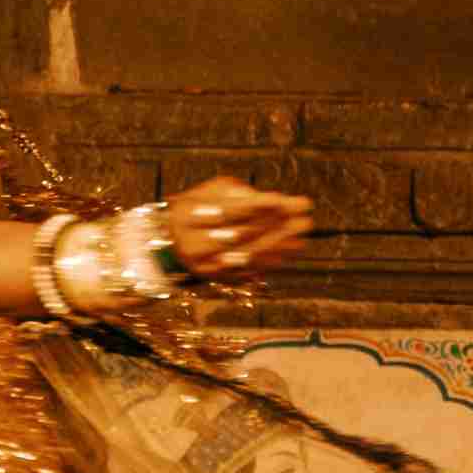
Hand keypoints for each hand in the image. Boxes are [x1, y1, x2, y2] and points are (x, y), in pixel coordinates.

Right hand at [159, 175, 314, 279]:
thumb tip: (276, 201)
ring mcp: (206, 265)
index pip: (229, 210)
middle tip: (304, 218)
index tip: (285, 199)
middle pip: (243, 234)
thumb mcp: (208, 193)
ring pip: (250, 255)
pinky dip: (273, 259)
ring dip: (281, 245)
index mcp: (187, 216)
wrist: (168, 242)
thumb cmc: (195, 209)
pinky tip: (290, 249)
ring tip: (303, 233)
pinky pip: (250, 270)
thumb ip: (237, 194)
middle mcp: (194, 244)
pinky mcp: (217, 279)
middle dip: (277, 226)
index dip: (259, 206)